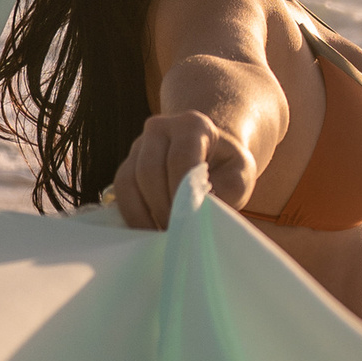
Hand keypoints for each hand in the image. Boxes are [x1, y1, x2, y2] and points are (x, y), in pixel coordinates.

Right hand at [109, 106, 256, 227]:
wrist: (210, 158)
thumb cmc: (226, 167)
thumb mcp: (241, 173)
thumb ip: (229, 188)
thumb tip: (201, 208)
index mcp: (193, 125)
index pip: (181, 157)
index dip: (182, 191)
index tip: (190, 218)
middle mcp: (160, 128)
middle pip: (149, 169)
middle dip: (162, 206)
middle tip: (176, 233)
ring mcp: (139, 146)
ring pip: (128, 181)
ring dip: (143, 214)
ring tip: (161, 235)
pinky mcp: (126, 166)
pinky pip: (120, 191)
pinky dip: (132, 214)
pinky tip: (148, 231)